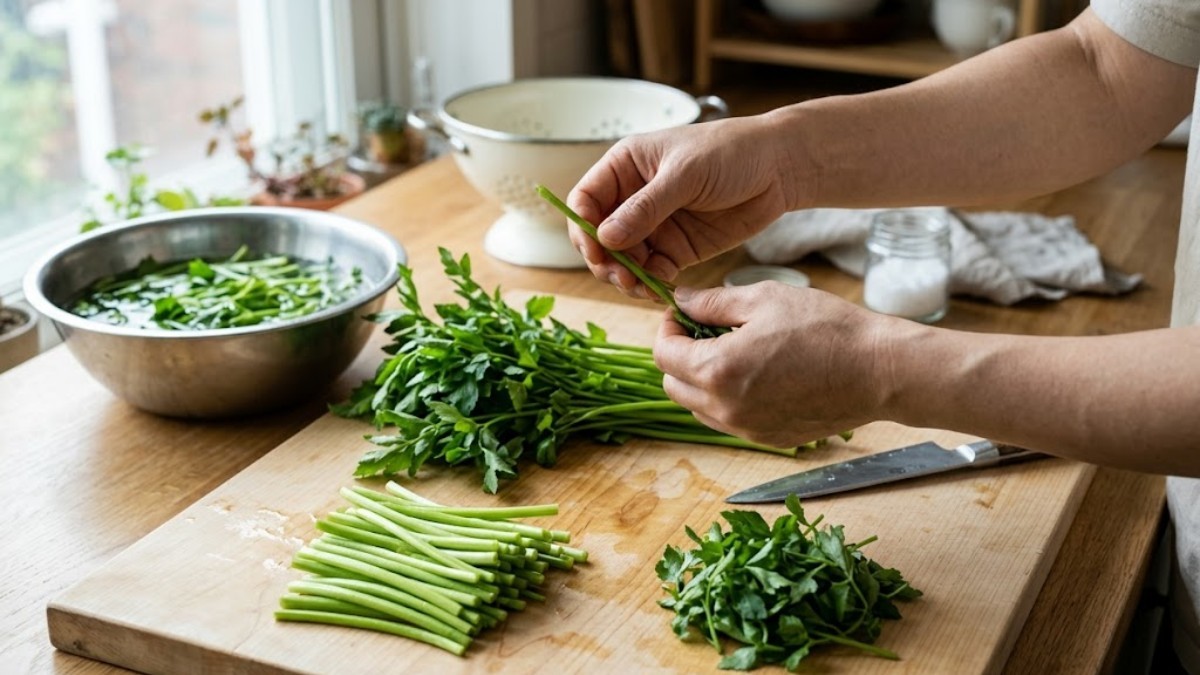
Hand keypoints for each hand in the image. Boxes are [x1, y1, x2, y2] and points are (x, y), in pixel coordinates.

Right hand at [566, 114, 801, 296]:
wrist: (779, 167)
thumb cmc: (732, 152)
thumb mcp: (685, 174)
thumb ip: (646, 207)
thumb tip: (606, 237)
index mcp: (626, 167)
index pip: (586, 200)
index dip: (583, 226)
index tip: (596, 249)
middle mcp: (633, 198)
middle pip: (599, 237)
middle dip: (604, 259)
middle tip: (619, 276)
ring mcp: (655, 226)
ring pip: (623, 260)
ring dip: (625, 277)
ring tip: (637, 287)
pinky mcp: (677, 249)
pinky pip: (652, 272)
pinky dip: (650, 284)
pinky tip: (656, 290)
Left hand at [653, 282, 910, 446]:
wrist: (878, 370)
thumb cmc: (825, 327)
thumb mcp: (763, 299)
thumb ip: (712, 302)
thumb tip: (680, 300)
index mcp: (717, 370)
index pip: (664, 354)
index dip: (667, 328)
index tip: (682, 313)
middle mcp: (725, 408)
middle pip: (673, 385)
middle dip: (679, 356)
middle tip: (704, 331)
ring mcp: (746, 429)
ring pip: (696, 407)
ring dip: (699, 380)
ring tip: (731, 352)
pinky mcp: (767, 439)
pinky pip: (726, 421)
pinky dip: (725, 399)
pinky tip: (753, 374)